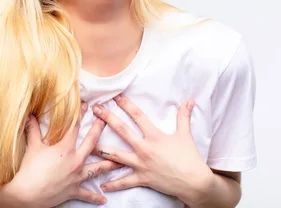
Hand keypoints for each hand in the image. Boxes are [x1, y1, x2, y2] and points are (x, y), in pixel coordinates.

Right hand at [2, 103, 121, 207]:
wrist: (27, 195)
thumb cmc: (29, 170)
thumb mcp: (32, 147)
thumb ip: (33, 130)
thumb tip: (29, 115)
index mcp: (65, 148)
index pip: (75, 127)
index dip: (81, 114)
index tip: (87, 105)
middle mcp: (75, 161)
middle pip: (91, 143)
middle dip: (99, 130)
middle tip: (108, 121)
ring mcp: (76, 177)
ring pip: (97, 169)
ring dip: (109, 165)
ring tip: (121, 161)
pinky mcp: (73, 191)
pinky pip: (87, 194)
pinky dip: (95, 197)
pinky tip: (104, 199)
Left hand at [91, 95, 213, 203]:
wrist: (194, 182)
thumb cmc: (189, 158)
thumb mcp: (185, 135)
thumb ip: (184, 116)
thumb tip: (189, 100)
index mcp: (154, 136)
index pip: (137, 116)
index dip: (126, 104)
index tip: (115, 96)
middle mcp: (144, 148)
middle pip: (122, 131)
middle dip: (107, 119)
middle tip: (95, 110)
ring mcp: (141, 164)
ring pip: (116, 156)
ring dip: (101, 150)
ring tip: (87, 146)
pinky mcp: (142, 179)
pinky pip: (124, 182)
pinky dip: (113, 183)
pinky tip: (102, 184)